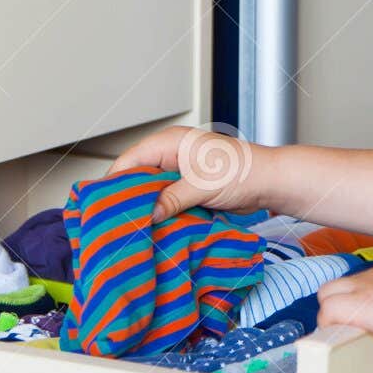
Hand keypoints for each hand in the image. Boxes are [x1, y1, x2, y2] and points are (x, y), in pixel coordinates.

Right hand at [109, 125, 277, 222]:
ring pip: (149, 191)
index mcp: (169, 143)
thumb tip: (145, 215)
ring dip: (144, 208)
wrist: (269, 182)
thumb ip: (171, 199)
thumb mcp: (202, 186)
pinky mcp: (186, 188)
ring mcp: (178, 172)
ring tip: (130, 229)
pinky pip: (164, 200)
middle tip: (115, 224)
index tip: (103, 208)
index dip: (114, 183)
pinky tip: (152, 229)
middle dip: (127, 198)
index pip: (129, 161)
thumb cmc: (242, 172)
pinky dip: (159, 213)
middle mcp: (169, 154)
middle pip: (136, 177)